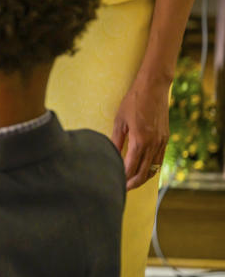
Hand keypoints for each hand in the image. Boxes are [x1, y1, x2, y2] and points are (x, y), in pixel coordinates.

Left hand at [112, 75, 170, 189]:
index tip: (115, 183)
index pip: (132, 167)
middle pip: (144, 172)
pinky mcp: (166, 138)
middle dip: (133, 183)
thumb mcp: (120, 120)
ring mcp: (162, 142)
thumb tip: (110, 155)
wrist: (154, 87)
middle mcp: (154, 144)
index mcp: (141, 140)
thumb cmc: (133, 101)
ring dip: (143, 177)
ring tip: (131, 182)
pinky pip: (159, 159)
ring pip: (154, 168)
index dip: (123, 178)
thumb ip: (116, 140)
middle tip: (122, 189)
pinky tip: (143, 169)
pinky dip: (151, 168)